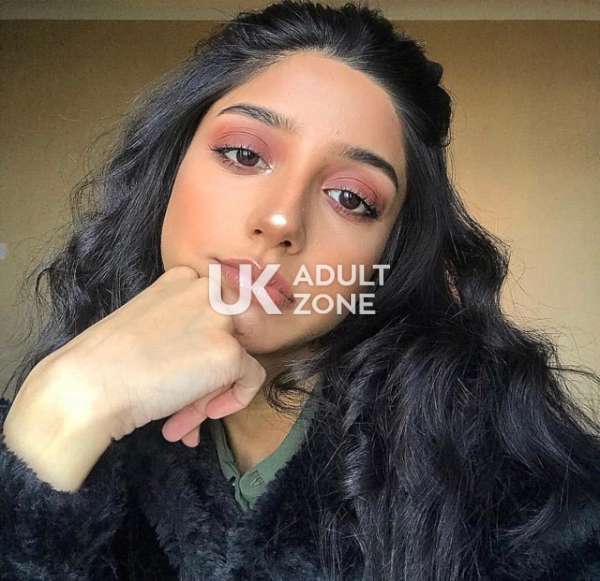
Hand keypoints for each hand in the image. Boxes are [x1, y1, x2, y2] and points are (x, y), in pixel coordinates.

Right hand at [43, 265, 265, 446]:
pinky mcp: (229, 352)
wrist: (90, 385)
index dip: (204, 343)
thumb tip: (206, 359)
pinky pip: (251, 378)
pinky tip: (197, 419)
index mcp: (183, 278)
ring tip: (182, 418)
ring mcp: (221, 319)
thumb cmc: (109, 361)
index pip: (216, 310)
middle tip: (186, 396)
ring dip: (213, 391)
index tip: (183, 368)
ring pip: (239, 357)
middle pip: (232, 333)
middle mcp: (207, 290)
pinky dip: (234, 401)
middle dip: (213, 367)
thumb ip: (186, 330)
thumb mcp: (152, 325)